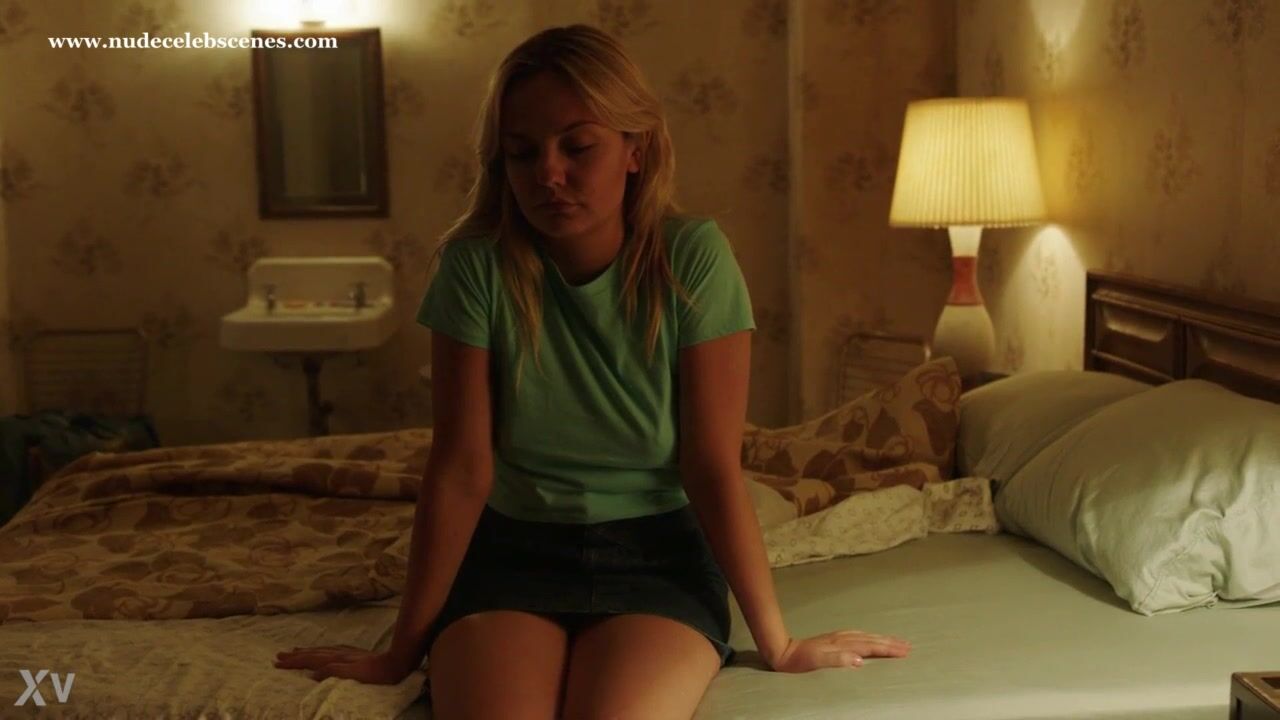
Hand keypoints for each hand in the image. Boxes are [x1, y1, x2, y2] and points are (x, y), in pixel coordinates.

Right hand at [273, 645, 418, 684]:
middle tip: (278, 656)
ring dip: (306, 651)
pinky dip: (320, 650)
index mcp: (335, 659)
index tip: (277, 663)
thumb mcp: (352, 674)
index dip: (293, 662)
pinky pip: (330, 650)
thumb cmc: (374, 673)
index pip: (309, 660)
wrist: (394, 663)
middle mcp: (338, 653)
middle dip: (295, 655)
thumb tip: (312, 673)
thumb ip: (332, 672)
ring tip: (294, 650)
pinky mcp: (353, 653)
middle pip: (312, 653)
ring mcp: (345, 652)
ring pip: (320, 650)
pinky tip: (321, 651)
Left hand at [766, 631, 910, 672]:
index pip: (870, 646)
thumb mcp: (818, 661)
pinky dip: (870, 637)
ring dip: (882, 638)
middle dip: (890, 643)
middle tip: (908, 646)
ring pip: (867, 636)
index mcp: (842, 644)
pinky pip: (859, 635)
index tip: (904, 651)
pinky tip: (871, 638)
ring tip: (896, 641)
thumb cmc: (800, 660)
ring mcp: (839, 637)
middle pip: (872, 639)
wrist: (783, 650)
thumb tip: (860, 660)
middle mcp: (843, 638)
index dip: (888, 649)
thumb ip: (839, 660)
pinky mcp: (834, 638)